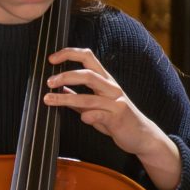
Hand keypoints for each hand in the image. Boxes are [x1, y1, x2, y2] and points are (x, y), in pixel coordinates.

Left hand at [45, 47, 180, 189]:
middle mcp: (111, 88)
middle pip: (88, 74)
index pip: (88, 58)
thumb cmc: (117, 119)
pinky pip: (100, 115)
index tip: (51, 59)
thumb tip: (59, 89)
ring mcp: (116, 102)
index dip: (69, 54)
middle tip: (48, 82)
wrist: (142, 135)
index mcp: (105, 81)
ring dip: (66, 98)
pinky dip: (89, 116)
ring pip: (89, 97)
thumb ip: (78, 98)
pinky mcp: (118, 118)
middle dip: (66, 76)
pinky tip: (82, 119)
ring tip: (48, 99)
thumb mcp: (96, 105)